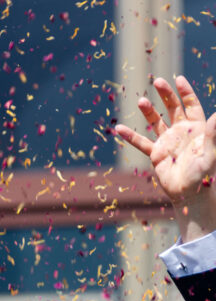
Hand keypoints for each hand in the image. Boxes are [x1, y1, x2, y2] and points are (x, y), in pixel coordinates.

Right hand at [115, 76, 215, 240]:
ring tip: (140, 100)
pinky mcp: (156, 154)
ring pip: (156, 121)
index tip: (178, 79)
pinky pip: (141, 143)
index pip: (191, 105)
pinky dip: (130, 136)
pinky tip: (119, 128)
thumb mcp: (211, 153)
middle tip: (157, 81)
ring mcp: (168, 142)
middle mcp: (182, 132)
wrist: (191, 194)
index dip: (185, 92)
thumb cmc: (206, 175)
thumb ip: (213, 134)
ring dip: (149, 111)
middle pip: (173, 108)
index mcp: (197, 128)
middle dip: (166, 94)